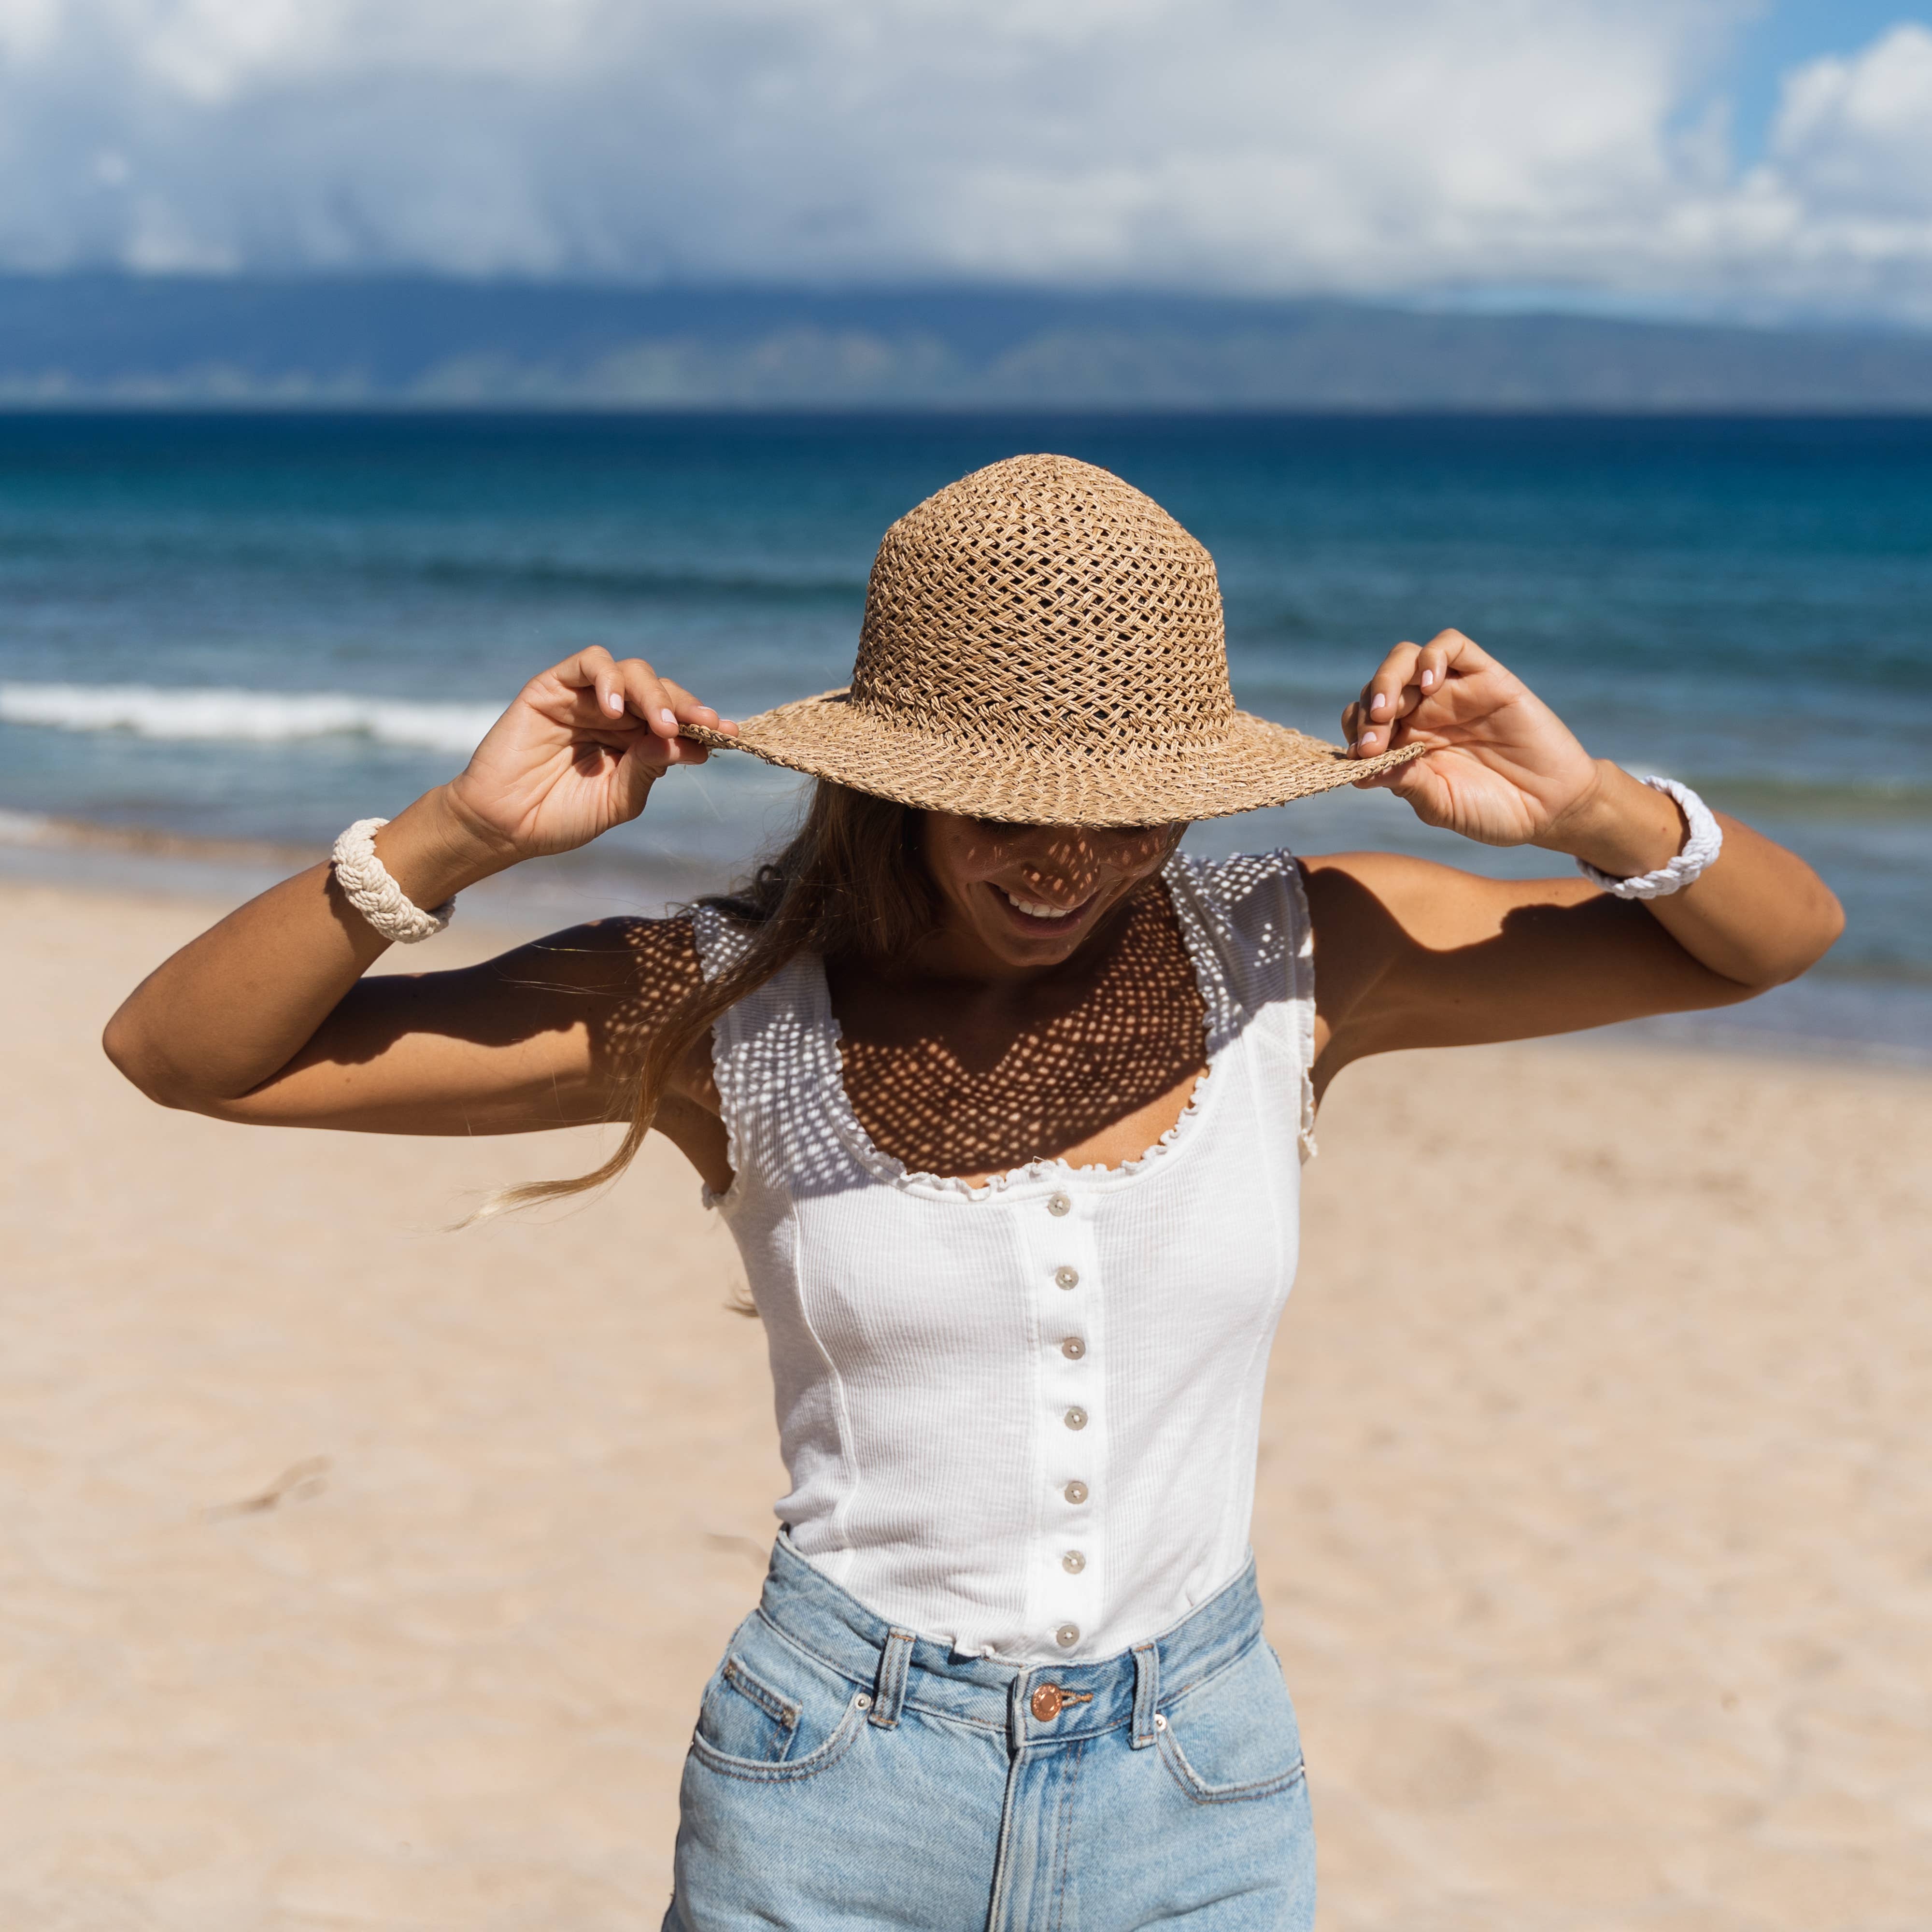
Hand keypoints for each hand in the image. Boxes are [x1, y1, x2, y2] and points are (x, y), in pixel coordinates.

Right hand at [443, 647, 734, 862]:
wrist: (505, 826)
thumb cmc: (561, 817)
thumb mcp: (618, 800)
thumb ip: (648, 768)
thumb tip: (686, 743)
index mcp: (636, 742)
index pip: (678, 720)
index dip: (703, 722)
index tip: (729, 732)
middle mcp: (615, 715)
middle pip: (660, 691)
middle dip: (685, 705)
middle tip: (699, 725)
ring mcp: (585, 698)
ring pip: (630, 671)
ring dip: (653, 693)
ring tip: (661, 724)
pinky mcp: (553, 687)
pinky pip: (588, 663)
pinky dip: (608, 678)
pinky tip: (615, 708)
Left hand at [1342, 630, 1605, 848]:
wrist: (1551, 808)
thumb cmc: (1493, 811)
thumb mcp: (1440, 805)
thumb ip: (1405, 783)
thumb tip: (1358, 771)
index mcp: (1404, 743)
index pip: (1362, 721)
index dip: (1354, 731)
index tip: (1360, 757)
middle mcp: (1423, 713)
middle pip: (1378, 687)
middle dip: (1366, 709)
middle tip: (1372, 739)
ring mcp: (1453, 692)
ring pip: (1406, 658)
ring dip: (1387, 679)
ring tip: (1388, 711)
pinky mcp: (1486, 677)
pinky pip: (1452, 645)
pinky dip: (1432, 655)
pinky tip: (1428, 683)